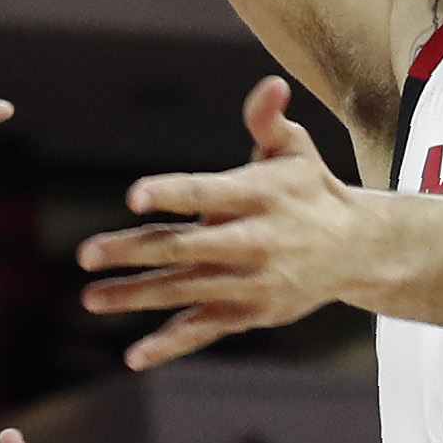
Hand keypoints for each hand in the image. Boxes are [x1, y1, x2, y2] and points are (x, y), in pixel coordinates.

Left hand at [78, 78, 367, 366]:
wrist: (356, 250)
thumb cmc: (311, 190)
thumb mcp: (295, 150)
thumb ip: (269, 120)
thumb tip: (272, 86)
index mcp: (258, 197)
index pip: (209, 193)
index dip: (173, 194)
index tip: (135, 196)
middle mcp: (254, 243)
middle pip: (186, 249)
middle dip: (134, 252)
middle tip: (86, 253)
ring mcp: (251, 283)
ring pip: (186, 293)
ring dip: (136, 296)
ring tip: (90, 299)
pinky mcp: (250, 313)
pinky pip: (205, 331)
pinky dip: (171, 345)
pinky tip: (135, 357)